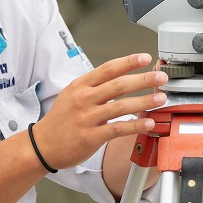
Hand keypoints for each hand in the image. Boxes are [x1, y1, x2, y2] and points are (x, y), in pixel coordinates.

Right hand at [31, 53, 167, 170]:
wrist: (42, 145)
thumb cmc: (60, 120)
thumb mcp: (71, 95)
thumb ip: (93, 86)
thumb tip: (119, 77)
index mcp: (80, 85)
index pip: (108, 69)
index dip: (128, 62)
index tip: (145, 58)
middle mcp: (84, 99)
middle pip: (119, 85)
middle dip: (143, 79)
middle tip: (161, 77)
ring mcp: (87, 118)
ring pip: (121, 106)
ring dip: (144, 101)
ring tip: (161, 98)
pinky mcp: (91, 137)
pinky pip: (118, 128)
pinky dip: (135, 125)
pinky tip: (149, 123)